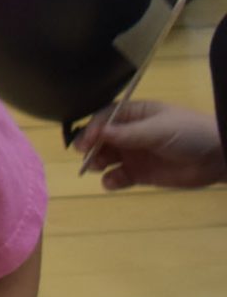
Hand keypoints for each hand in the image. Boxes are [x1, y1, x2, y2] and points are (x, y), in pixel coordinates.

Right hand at [80, 100, 225, 189]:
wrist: (219, 156)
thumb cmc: (189, 133)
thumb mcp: (158, 129)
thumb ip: (127, 133)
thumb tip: (97, 132)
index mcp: (136, 114)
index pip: (105, 117)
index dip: (94, 128)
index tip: (86, 141)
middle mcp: (131, 133)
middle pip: (101, 138)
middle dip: (91, 146)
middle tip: (84, 156)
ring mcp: (134, 154)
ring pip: (106, 157)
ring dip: (97, 162)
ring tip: (96, 168)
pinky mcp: (141, 174)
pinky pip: (119, 177)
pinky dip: (111, 180)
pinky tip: (112, 182)